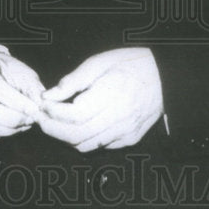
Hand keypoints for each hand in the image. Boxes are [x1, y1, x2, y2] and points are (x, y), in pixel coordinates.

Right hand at [0, 43, 44, 140]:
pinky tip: (5, 129)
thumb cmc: (5, 71)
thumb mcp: (22, 73)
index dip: (15, 102)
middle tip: (29, 121)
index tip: (34, 110)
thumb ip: (34, 89)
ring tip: (21, 125)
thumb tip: (42, 107)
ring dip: (5, 131)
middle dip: (11, 120)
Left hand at [38, 47, 162, 151]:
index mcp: (112, 94)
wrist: (166, 76)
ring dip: (66, 137)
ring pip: (86, 145)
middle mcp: (120, 118)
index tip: (44, 105)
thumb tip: (48, 96)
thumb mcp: (100, 62)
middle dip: (53, 129)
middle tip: (42, 118)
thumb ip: (74, 81)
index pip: (74, 115)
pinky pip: (100, 146)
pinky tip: (79, 125)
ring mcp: (126, 132)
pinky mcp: (130, 139)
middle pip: (77, 135)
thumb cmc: (131, 64)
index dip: (53, 113)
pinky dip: (84, 139)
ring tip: (57, 122)